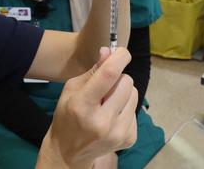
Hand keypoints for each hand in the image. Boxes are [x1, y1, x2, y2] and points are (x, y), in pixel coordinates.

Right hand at [37, 47, 137, 167]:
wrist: (69, 152)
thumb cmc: (68, 115)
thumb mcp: (72, 90)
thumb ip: (93, 71)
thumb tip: (109, 52)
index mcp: (83, 105)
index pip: (109, 75)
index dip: (119, 58)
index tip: (122, 52)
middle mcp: (102, 121)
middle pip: (126, 82)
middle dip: (118, 78)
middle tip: (106, 87)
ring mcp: (118, 133)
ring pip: (134, 94)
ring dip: (123, 93)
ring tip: (108, 103)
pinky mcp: (129, 139)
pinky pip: (136, 110)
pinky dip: (126, 108)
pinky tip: (112, 117)